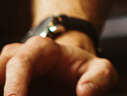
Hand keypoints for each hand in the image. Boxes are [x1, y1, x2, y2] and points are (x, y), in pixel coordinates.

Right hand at [1, 35, 116, 95]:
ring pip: (0, 82)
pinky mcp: (7, 84)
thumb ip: (99, 78)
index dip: (14, 84)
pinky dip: (12, 94)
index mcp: (40, 49)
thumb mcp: (101, 70)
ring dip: (9, 93)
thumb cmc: (83, 69)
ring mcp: (7, 73)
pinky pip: (4, 89)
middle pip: (1, 74)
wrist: (71, 69)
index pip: (19, 63)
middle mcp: (17, 57)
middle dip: (8, 92)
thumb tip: (84, 93)